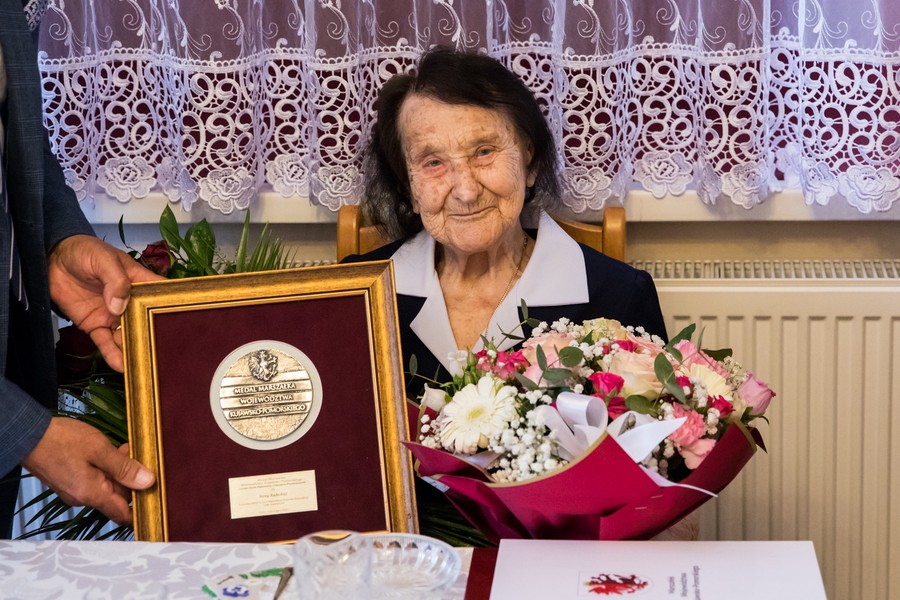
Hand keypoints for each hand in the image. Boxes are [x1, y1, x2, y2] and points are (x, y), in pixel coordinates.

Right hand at [21, 418, 155, 525]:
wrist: (28, 435)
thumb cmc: (61, 441)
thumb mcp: (100, 450)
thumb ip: (124, 468)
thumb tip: (148, 482)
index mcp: (92, 494)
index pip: (123, 515)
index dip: (142, 510)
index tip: (158, 498)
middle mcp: (83, 498)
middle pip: (118, 497)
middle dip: (133, 480)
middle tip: (142, 456)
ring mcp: (75, 490)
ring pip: (107, 486)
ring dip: (120, 470)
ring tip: (126, 448)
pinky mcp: (70, 481)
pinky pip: (95, 480)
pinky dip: (107, 468)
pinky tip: (112, 451)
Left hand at [48, 235, 162, 371]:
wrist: (51, 259)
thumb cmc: (83, 251)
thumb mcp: (102, 259)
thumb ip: (115, 280)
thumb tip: (119, 306)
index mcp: (138, 282)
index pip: (160, 296)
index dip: (172, 308)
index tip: (185, 322)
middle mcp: (129, 302)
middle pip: (146, 322)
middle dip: (155, 336)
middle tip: (165, 352)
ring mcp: (113, 315)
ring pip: (128, 336)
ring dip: (135, 350)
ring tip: (145, 364)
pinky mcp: (95, 325)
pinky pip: (105, 342)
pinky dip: (113, 355)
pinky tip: (122, 366)